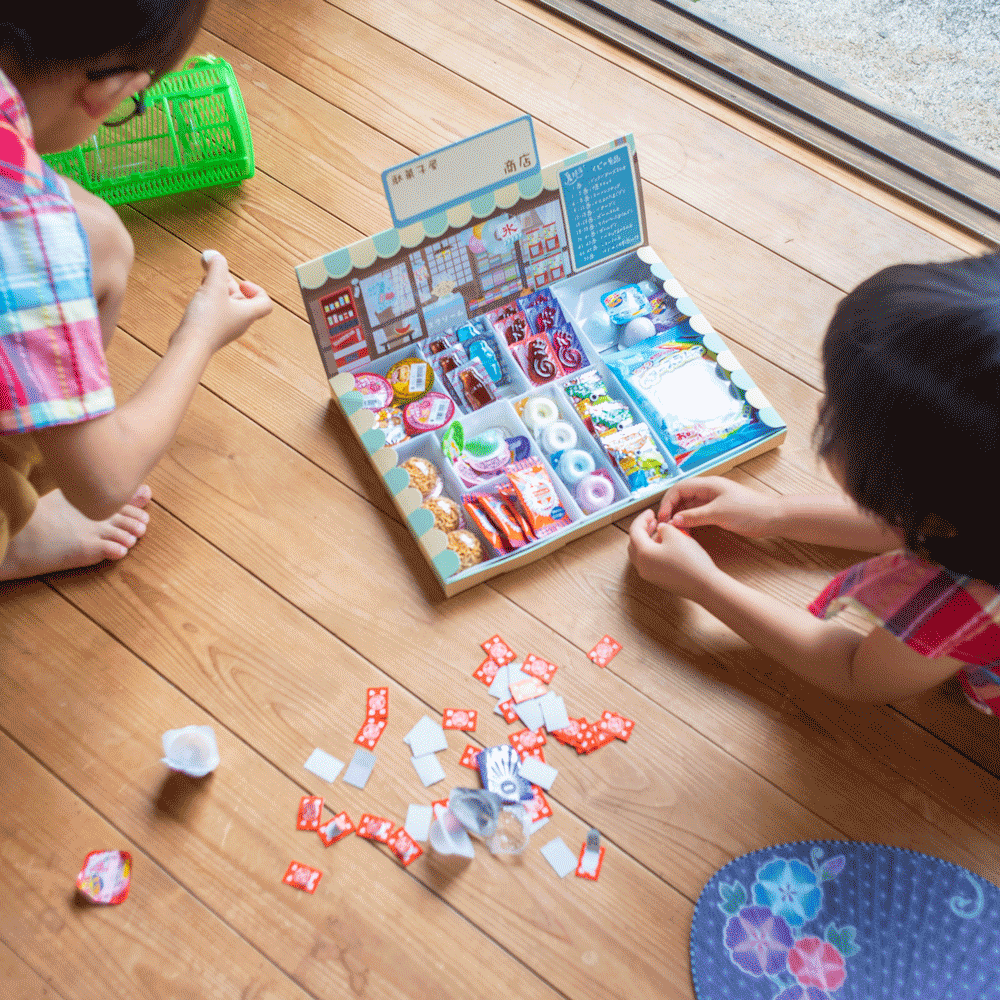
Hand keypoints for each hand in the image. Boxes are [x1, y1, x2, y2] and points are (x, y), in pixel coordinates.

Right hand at [174, 250, 272, 354]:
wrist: (190, 346)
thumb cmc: (207, 320)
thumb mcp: (214, 286)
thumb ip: (216, 267)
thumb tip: (213, 254)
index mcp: (247, 313)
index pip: (265, 303)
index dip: (258, 290)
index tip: (242, 282)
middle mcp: (239, 321)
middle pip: (242, 300)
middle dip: (229, 283)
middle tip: (216, 272)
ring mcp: (225, 327)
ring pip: (226, 304)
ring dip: (217, 289)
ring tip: (205, 279)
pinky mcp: (210, 330)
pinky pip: (214, 311)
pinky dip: (209, 299)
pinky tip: (197, 293)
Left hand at [627, 508, 721, 600]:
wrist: (704, 585)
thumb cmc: (690, 561)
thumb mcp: (676, 535)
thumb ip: (664, 528)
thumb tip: (660, 529)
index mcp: (643, 554)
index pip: (634, 531)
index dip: (642, 519)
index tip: (650, 512)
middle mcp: (642, 566)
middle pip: (635, 543)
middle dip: (643, 530)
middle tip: (653, 520)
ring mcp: (650, 575)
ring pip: (642, 553)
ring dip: (649, 540)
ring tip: (662, 530)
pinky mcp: (659, 579)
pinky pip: (651, 561)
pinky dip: (655, 550)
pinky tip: (667, 544)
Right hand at [657, 476, 776, 537]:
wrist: (772, 517)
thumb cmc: (749, 511)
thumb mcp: (718, 514)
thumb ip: (694, 516)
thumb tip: (674, 520)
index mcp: (707, 484)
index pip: (678, 488)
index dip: (667, 502)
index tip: (663, 518)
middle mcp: (708, 490)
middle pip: (681, 495)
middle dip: (670, 508)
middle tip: (665, 525)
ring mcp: (712, 500)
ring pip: (688, 505)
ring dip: (678, 515)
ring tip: (673, 529)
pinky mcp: (717, 510)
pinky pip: (696, 513)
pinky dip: (688, 520)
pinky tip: (686, 530)